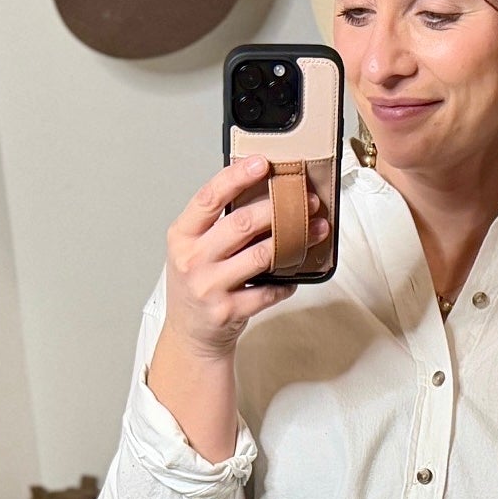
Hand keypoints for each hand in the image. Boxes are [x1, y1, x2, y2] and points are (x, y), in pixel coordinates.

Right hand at [163, 155, 329, 360]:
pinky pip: (268, 291)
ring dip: (294, 241)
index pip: (209, 197)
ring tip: (316, 229)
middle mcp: (191, 260)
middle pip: (240, 224)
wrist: (191, 335)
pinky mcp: (228, 311)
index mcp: (182, 236)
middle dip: (279, 208)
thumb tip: (262, 191)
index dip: (237, 177)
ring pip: (260, 255)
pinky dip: (287, 281)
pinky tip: (296, 274)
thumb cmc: (198, 284)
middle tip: (305, 200)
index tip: (263, 163)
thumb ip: (217, 223)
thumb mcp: (193, 249)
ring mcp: (209, 287)